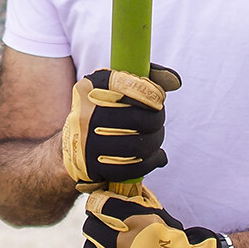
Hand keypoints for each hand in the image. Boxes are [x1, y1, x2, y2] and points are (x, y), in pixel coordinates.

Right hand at [59, 64, 181, 188]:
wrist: (73, 145)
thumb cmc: (104, 111)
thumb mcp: (115, 88)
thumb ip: (146, 79)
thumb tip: (175, 80)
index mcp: (92, 87)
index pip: (129, 86)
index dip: (152, 94)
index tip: (159, 100)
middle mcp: (85, 112)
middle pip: (137, 118)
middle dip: (157, 120)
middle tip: (159, 121)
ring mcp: (87, 141)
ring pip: (137, 145)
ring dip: (156, 142)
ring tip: (156, 138)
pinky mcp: (92, 166)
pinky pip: (130, 168)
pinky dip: (150, 163)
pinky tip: (156, 157)